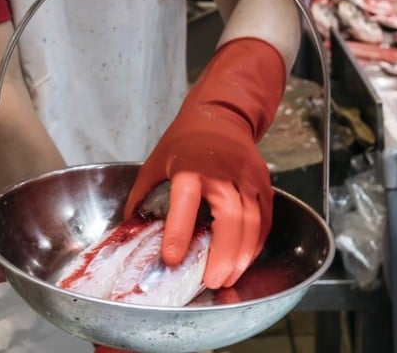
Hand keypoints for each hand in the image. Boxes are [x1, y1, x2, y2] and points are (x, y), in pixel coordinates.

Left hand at [124, 38, 285, 288]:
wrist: (222, 115)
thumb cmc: (184, 140)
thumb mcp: (155, 162)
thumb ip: (143, 196)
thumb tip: (131, 229)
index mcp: (190, 167)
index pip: (185, 202)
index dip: (178, 232)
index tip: (171, 258)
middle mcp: (222, 173)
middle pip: (230, 218)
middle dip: (223, 255)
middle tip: (212, 281)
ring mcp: (247, 177)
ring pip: (252, 222)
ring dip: (242, 255)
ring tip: (228, 277)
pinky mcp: (263, 183)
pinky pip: (264, 218)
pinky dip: (256, 242)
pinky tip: (244, 258)